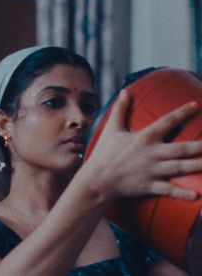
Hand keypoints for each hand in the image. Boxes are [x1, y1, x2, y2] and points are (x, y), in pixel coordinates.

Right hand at [86, 89, 201, 200]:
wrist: (97, 178)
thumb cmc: (104, 153)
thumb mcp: (111, 129)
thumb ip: (120, 109)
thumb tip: (125, 91)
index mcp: (144, 138)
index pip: (167, 122)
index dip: (182, 113)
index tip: (195, 106)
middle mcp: (152, 153)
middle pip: (181, 148)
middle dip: (200, 145)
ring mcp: (152, 170)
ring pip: (180, 167)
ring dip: (198, 166)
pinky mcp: (149, 185)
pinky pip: (168, 190)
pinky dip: (182, 193)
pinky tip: (196, 195)